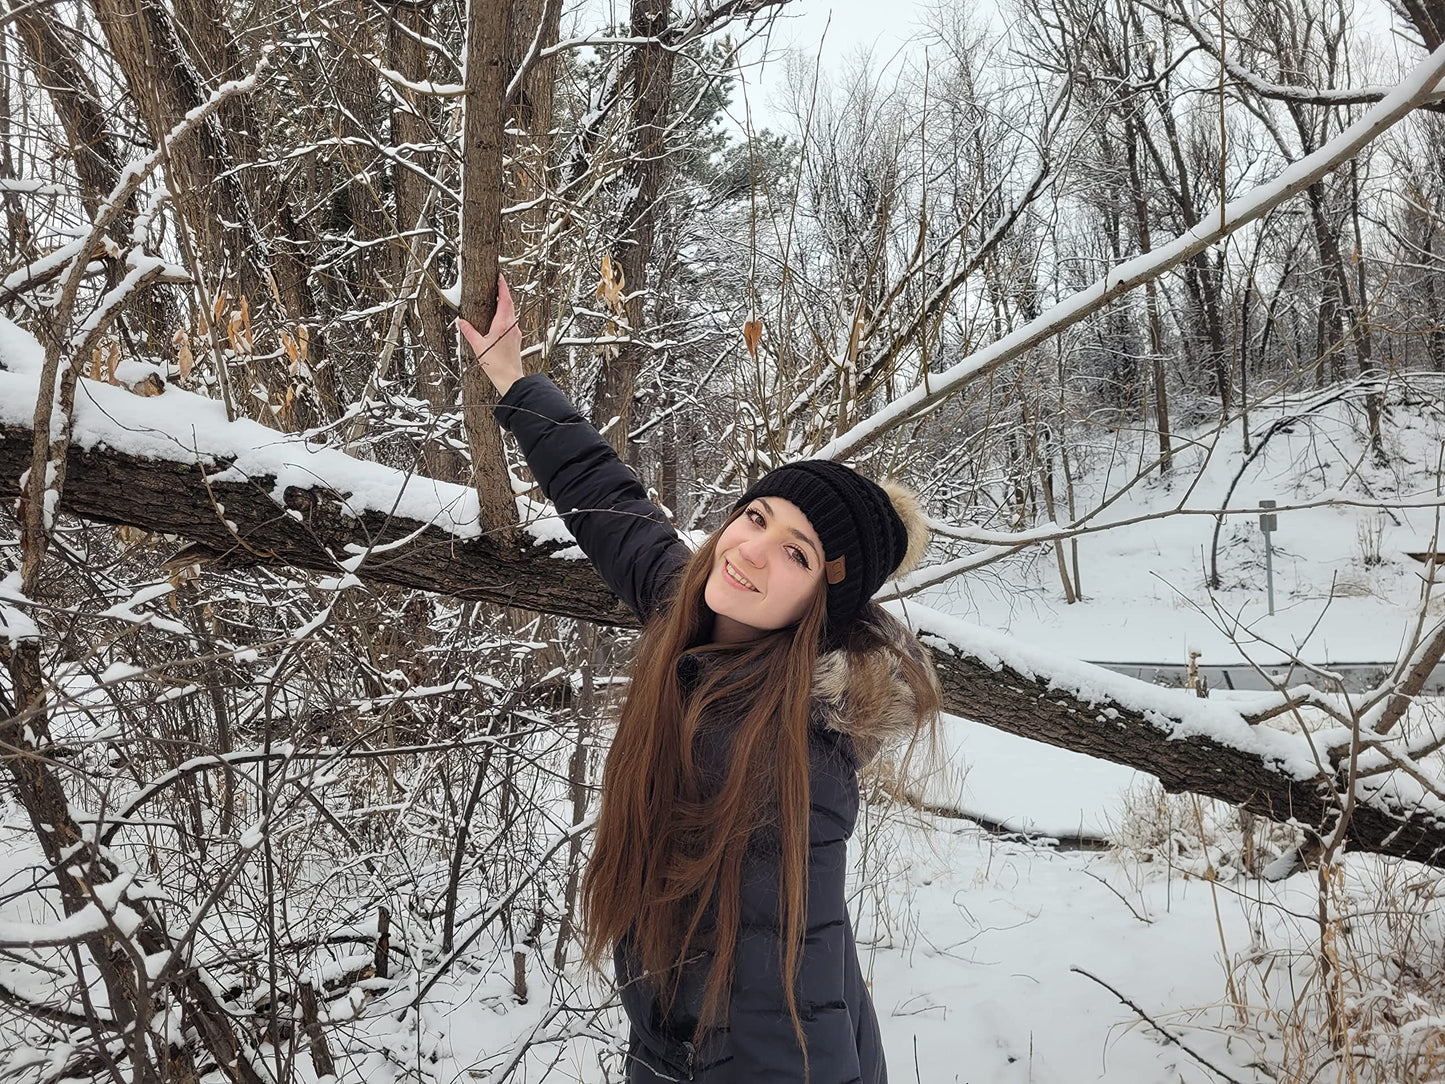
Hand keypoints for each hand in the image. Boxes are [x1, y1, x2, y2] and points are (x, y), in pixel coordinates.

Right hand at [457, 273, 523, 396]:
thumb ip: (469, 332)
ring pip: (511, 313)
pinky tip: (498, 319)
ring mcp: (516, 332)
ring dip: (505, 304)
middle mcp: (512, 326)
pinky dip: (505, 315)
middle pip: (509, 304)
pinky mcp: (516, 339)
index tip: (500, 277)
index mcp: (503, 324)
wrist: (510, 378)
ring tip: (496, 299)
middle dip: (503, 293)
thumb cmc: (496, 365)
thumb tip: (460, 322)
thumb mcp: (478, 346)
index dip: (503, 286)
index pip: (505, 299)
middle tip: (497, 284)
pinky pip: (511, 322)